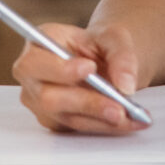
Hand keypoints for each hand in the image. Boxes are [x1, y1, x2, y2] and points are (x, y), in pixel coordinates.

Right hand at [14, 21, 147, 134]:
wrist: (103, 61)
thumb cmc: (99, 44)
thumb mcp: (113, 38)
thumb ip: (121, 55)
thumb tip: (125, 84)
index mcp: (38, 46)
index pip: (35, 62)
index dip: (59, 69)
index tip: (89, 68)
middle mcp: (33, 77)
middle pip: (48, 97)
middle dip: (86, 102)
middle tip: (118, 107)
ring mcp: (40, 103)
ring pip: (67, 117)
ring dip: (101, 118)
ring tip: (132, 115)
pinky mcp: (56, 121)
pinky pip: (80, 127)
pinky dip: (107, 125)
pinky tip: (129, 121)